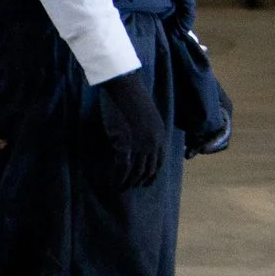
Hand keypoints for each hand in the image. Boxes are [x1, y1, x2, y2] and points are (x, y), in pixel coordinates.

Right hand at [91, 65, 168, 188]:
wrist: (126, 88)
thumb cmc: (134, 98)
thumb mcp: (149, 118)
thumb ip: (149, 133)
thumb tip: (142, 145)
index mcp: (161, 137)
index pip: (159, 163)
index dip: (152, 175)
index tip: (144, 183)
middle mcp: (154, 144)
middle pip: (148, 171)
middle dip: (138, 182)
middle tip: (128, 187)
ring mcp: (141, 146)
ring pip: (136, 173)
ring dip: (127, 183)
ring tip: (119, 187)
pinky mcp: (126, 145)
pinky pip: (123, 169)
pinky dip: (118, 178)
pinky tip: (113, 182)